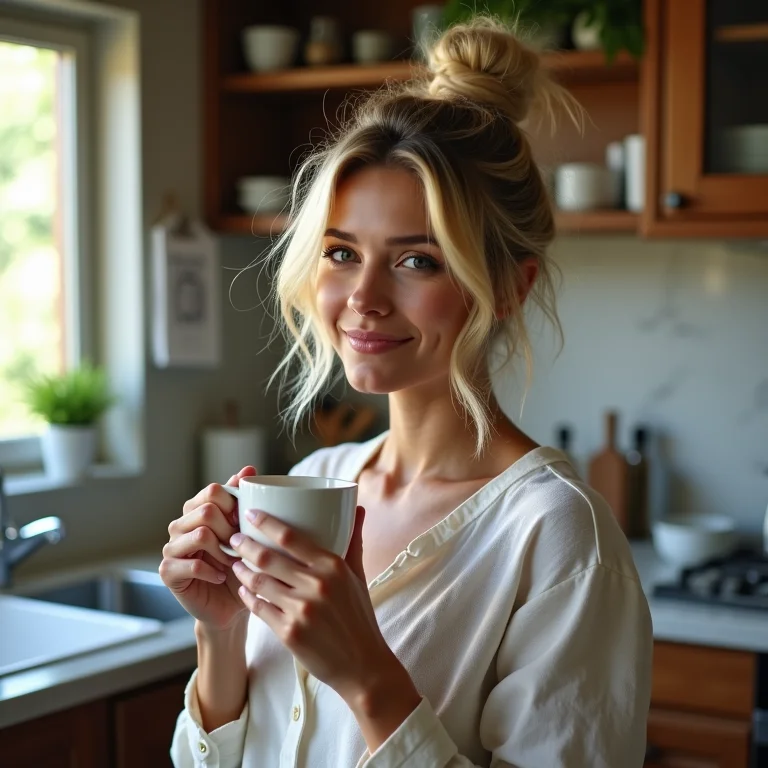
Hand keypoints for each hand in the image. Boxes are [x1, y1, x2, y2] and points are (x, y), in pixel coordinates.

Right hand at [159, 467, 255, 630]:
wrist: (232, 605)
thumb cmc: (240, 566)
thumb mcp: (246, 531)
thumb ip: (242, 499)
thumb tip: (249, 469)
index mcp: (196, 510)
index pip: (213, 490)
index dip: (234, 505)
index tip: (245, 524)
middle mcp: (180, 525)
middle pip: (206, 510)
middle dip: (230, 530)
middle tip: (239, 548)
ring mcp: (171, 547)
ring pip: (200, 534)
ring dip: (223, 551)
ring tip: (231, 563)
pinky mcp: (168, 571)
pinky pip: (192, 563)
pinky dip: (213, 571)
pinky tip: (220, 577)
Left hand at [229, 506, 403, 703]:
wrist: (363, 666)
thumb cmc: (359, 617)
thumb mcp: (358, 576)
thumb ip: (353, 542)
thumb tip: (359, 508)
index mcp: (333, 566)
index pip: (291, 537)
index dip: (265, 522)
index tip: (249, 513)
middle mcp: (316, 585)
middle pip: (268, 558)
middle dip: (245, 545)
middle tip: (234, 538)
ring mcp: (301, 610)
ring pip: (259, 582)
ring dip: (242, 571)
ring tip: (235, 563)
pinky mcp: (289, 633)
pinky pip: (259, 608)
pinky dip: (247, 597)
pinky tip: (242, 590)